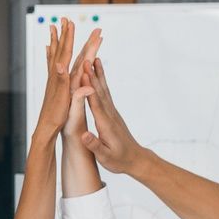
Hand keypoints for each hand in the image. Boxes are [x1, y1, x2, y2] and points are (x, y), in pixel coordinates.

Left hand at [31, 19, 99, 141]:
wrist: (46, 128)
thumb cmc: (56, 116)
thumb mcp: (62, 99)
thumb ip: (62, 81)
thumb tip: (60, 66)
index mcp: (59, 76)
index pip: (65, 52)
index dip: (69, 37)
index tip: (70, 22)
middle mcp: (55, 74)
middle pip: (60, 50)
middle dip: (63, 33)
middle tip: (64, 18)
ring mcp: (53, 78)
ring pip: (54, 54)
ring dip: (56, 40)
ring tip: (53, 27)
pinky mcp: (52, 84)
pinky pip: (51, 64)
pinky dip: (51, 54)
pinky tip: (47, 49)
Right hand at [78, 59, 149, 175]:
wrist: (135, 159)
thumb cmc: (119, 160)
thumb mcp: (105, 157)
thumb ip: (95, 145)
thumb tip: (84, 135)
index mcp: (106, 125)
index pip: (95, 104)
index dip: (88, 88)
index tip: (82, 74)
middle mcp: (110, 115)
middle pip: (100, 92)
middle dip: (92, 75)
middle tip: (86, 58)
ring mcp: (112, 112)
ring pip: (104, 90)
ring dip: (97, 74)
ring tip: (93, 58)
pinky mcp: (111, 112)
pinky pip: (105, 93)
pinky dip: (100, 81)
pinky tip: (97, 73)